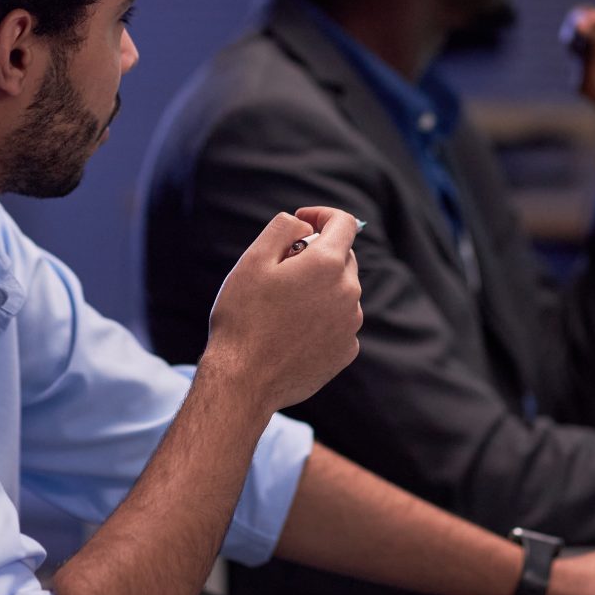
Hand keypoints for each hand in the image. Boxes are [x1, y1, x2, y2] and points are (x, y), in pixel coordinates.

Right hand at [204, 206, 362, 412]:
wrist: (244, 380)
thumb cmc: (243, 318)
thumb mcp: (253, 260)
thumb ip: (282, 229)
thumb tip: (304, 226)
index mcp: (327, 265)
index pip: (344, 223)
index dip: (322, 215)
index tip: (302, 221)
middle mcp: (349, 292)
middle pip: (343, 258)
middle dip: (317, 254)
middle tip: (281, 270)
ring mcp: (351, 325)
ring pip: (341, 291)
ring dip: (319, 288)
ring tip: (282, 307)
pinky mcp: (347, 351)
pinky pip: (340, 322)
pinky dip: (322, 318)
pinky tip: (292, 332)